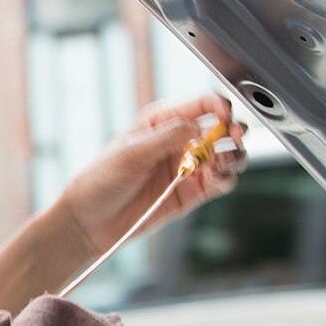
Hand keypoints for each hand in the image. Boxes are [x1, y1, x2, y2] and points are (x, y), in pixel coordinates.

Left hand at [56, 93, 246, 258]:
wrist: (90, 221)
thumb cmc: (101, 180)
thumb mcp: (130, 152)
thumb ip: (167, 137)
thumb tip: (200, 127)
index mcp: (163, 121)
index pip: (201, 105)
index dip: (219, 106)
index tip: (225, 115)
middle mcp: (180, 140)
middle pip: (222, 128)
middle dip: (234, 129)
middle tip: (233, 137)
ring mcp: (188, 166)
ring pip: (228, 154)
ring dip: (235, 154)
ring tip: (224, 160)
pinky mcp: (192, 192)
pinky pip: (221, 181)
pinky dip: (227, 177)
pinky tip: (216, 177)